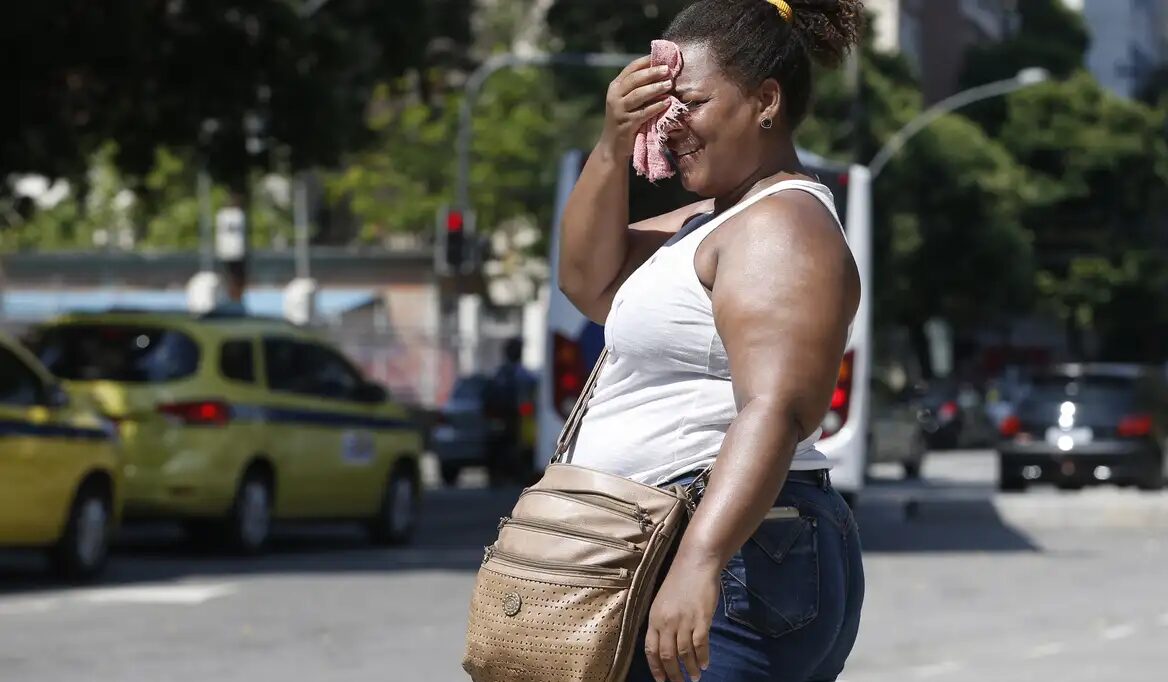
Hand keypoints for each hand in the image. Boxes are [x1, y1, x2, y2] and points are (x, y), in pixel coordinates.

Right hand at [600, 55, 675, 158]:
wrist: (612, 146)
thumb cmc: (625, 120)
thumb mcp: (626, 101)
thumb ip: (638, 87)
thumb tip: (661, 70)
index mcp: (615, 86)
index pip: (631, 68)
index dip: (647, 61)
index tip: (663, 57)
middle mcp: (614, 96)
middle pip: (634, 80)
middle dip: (652, 73)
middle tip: (668, 69)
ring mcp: (619, 111)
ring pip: (637, 95)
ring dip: (654, 88)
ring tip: (669, 84)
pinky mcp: (626, 124)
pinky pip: (643, 113)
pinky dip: (655, 107)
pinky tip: (667, 103)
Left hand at [644, 558, 720, 681]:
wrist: (696, 564)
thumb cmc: (679, 581)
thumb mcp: (662, 602)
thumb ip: (663, 622)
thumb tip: (666, 644)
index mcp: (654, 618)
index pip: (650, 649)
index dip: (656, 668)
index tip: (661, 680)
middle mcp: (667, 622)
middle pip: (667, 655)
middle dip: (673, 674)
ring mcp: (684, 621)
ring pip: (685, 654)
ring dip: (690, 669)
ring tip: (695, 677)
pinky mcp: (701, 619)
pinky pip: (700, 645)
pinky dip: (703, 657)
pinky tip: (705, 664)